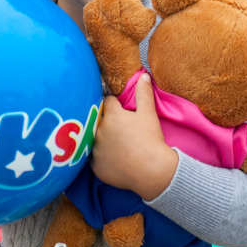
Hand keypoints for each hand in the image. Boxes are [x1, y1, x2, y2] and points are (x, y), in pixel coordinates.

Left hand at [90, 74, 176, 200]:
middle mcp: (98, 131)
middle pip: (98, 120)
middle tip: (119, 129)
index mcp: (111, 115)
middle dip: (106, 121)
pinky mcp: (95, 167)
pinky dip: (101, 157)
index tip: (121, 109)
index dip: (115, 104)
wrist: (152, 171)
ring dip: (101, 139)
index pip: (107, 102)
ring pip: (94, 139)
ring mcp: (95, 150)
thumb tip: (142, 75)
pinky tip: (113, 158)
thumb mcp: (148, 114)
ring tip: (117, 144)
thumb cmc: (150, 140)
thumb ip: (143, 93)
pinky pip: (94, 158)